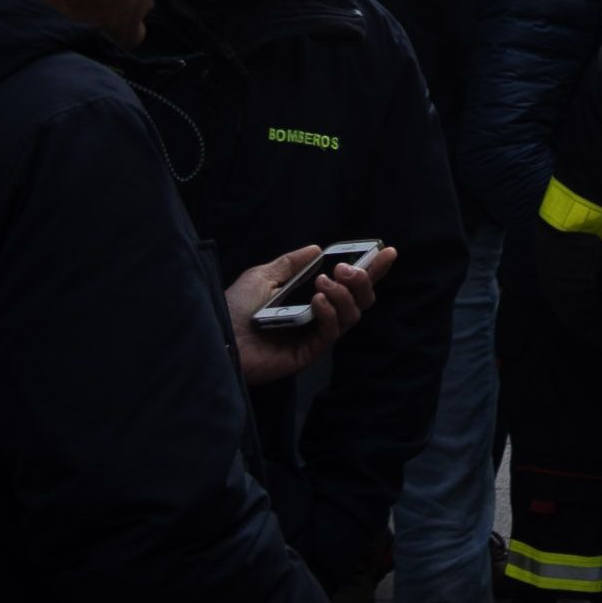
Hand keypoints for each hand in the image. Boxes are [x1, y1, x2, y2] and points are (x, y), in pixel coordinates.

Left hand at [227, 243, 391, 386]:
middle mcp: (319, 316)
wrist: (215, 338)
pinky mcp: (309, 352)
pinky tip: (318, 301)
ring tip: (325, 283)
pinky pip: (332, 332)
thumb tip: (317, 249)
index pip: (349, 283)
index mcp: (310, 297)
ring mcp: (315, 335)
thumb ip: (290, 264)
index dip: (372, 269)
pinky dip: (330, 313)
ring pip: (352, 315)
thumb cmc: (234, 309)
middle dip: (362, 280)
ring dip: (345, 294)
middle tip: (346, 269)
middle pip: (361, 300)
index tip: (386, 252)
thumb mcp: (262, 276)